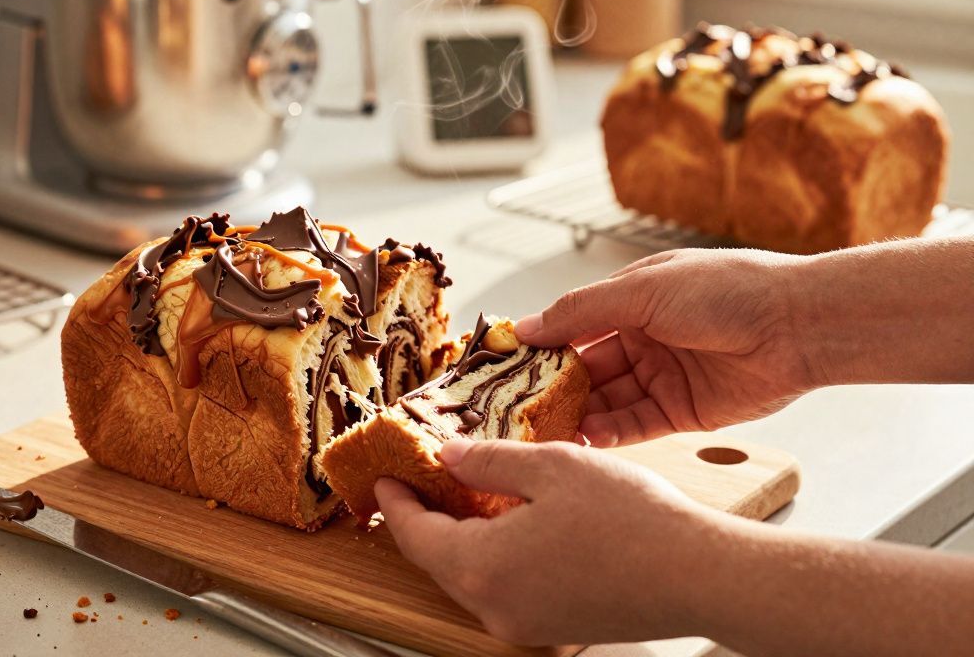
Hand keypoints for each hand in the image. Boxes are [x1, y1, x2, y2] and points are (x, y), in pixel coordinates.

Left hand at [374, 438, 716, 645]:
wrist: (699, 575)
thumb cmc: (632, 521)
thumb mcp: (551, 467)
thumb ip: (489, 460)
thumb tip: (449, 456)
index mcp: (483, 567)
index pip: (415, 535)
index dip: (395, 502)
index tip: (383, 478)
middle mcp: (495, 607)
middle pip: (437, 561)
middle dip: (423, 521)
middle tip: (418, 483)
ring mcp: (523, 624)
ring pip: (470, 577)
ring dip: (459, 538)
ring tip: (462, 495)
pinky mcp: (551, 627)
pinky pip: (502, 589)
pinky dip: (491, 556)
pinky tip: (508, 524)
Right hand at [517, 248, 813, 446]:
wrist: (798, 325)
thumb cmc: (728, 290)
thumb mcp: (642, 289)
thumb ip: (581, 310)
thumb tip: (526, 326)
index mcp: (630, 300)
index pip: (571, 326)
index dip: (538, 346)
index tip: (501, 365)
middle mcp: (642, 339)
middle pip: (584, 369)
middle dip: (550, 388)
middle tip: (514, 408)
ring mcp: (661, 376)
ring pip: (605, 401)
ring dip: (576, 415)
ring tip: (544, 430)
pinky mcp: (682, 412)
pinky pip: (634, 427)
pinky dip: (608, 434)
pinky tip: (584, 438)